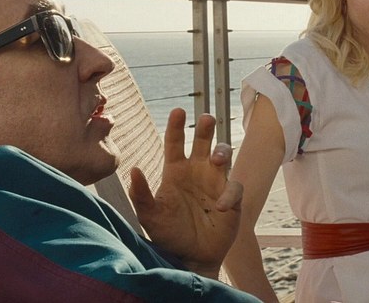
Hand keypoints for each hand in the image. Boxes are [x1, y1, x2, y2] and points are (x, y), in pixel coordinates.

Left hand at [128, 108, 241, 278]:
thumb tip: (133, 170)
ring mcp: (215, 183)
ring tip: (216, 158)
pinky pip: (234, 187)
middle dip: (207, 127)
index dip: (177, 126)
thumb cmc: (168, 234)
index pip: (176, 142)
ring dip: (222, 152)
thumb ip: (140, 195)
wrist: (189, 258)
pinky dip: (230, 193)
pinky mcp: (232, 199)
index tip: (178, 111)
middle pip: (204, 141)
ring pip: (224, 155)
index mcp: (176, 170)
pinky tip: (220, 206)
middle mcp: (197, 171)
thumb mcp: (150, 216)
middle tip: (207, 119)